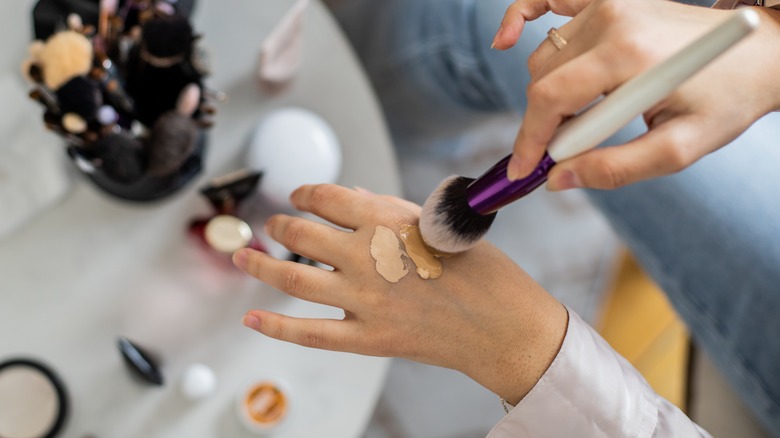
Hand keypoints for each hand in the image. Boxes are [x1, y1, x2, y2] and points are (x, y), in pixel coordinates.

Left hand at [233, 184, 566, 403]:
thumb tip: (353, 195)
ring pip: (291, 277)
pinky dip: (274, 327)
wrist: (504, 326)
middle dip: (280, 223)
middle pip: (302, 233)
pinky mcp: (368, 338)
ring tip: (243, 256)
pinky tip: (251, 319)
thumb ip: (389, 209)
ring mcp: (364, 300)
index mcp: (389, 221)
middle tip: (273, 224)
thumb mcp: (441, 225)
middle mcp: (369, 257)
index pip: (328, 197)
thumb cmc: (483, 271)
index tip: (299, 196)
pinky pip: (309, 333)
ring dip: (259, 264)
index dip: (305, 193)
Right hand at [495, 0, 779, 189]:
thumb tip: (559, 179)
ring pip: (544, 59)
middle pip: (542, 81)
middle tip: (565, 155)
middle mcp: (612, 19)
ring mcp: (608, 3)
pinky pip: (546, 1)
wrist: (759, 52)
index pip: (550, 99)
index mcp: (629, 54)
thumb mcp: (680, 149)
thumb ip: (616, 169)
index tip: (521, 172)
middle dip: (543, 126)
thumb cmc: (726, 98)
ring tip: (585, 117)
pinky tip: (502, 40)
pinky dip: (518, 17)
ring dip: (549, 95)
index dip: (529, 141)